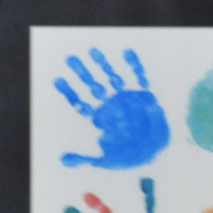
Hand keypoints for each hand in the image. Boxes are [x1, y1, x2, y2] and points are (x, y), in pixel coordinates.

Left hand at [54, 47, 169, 168]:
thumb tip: (63, 161)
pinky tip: (127, 53)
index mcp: (101, 117)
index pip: (81, 102)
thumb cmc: (129, 157)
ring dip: (103, 65)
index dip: (70, 92)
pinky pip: (139, 79)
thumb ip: (85, 159)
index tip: (58, 80)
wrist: (153, 155)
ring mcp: (126, 98)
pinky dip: (134, 66)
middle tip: (70, 59)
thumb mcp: (106, 160)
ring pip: (112, 78)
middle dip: (82, 72)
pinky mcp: (143, 96)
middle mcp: (111, 104)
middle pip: (93, 86)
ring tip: (93, 51)